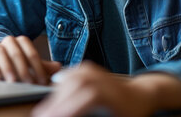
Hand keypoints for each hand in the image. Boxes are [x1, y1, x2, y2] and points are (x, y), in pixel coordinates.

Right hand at [0, 35, 60, 84]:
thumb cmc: (16, 62)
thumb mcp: (30, 64)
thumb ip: (43, 65)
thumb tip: (58, 67)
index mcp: (21, 41)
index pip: (31, 52)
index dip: (37, 67)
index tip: (41, 81)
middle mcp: (8, 41)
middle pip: (16, 53)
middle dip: (23, 69)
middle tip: (28, 83)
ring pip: (1, 54)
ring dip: (7, 68)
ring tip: (12, 81)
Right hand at [32, 62, 180, 116]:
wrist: (140, 94)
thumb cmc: (130, 112)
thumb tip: (73, 114)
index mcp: (104, 92)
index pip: (78, 100)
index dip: (61, 110)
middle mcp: (96, 77)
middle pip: (68, 89)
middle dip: (53, 105)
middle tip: (40, 116)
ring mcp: (91, 70)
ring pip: (66, 81)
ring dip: (54, 97)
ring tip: (45, 111)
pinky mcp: (87, 68)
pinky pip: (68, 76)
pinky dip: (59, 86)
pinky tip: (54, 98)